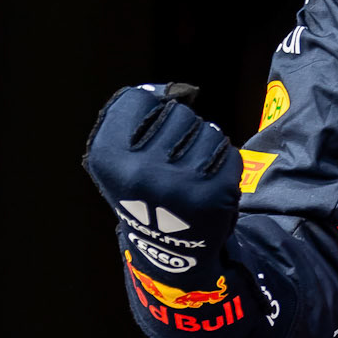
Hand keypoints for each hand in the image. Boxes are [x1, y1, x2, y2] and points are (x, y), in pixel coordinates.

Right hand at [84, 83, 240, 293]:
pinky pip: (229, 152)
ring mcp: (179, 183)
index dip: (148, 113)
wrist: (172, 248)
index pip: (138, 98)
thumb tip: (180, 89)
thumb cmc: (147, 189)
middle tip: (171, 167)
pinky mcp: (214, 193)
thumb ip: (136, 111)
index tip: (147, 141)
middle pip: (177, 112)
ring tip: (189, 177)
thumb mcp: (120, 154)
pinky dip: (224, 166)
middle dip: (180, 133)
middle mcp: (140, 170)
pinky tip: (208, 187)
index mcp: (107, 157)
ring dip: (204, 149)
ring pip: (207, 130)